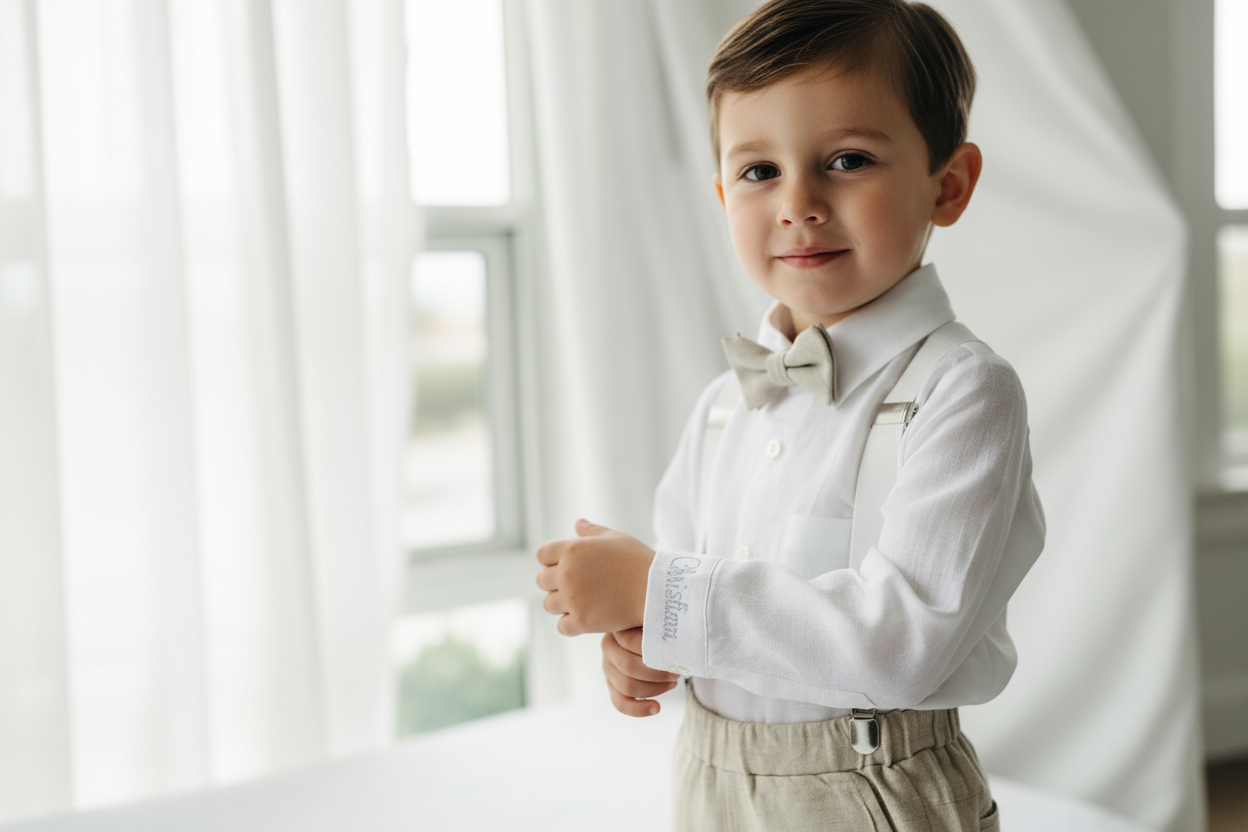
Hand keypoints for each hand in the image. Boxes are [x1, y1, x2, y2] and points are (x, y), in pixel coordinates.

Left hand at [535, 519, 654, 635]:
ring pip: (549, 605)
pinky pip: (562, 626)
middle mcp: (567, 573)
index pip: (542, 555)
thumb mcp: (616, 538)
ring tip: (581, 603)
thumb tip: (577, 523)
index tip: (565, 567)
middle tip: (574, 587)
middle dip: (554, 583)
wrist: (658, 590)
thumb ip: (592, 531)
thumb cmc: (639, 561)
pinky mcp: (582, 621)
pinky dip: (571, 624)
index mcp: (572, 549)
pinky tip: (586, 618)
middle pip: (541, 581)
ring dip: (561, 605)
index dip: (551, 561)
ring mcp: (573, 598)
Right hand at [602, 627, 679, 716]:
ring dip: (655, 688)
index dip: (655, 650)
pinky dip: (638, 709)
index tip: (677, 653)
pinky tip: (656, 708)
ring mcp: (608, 666)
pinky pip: (620, 703)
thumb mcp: (660, 621)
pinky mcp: (612, 684)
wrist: (658, 636)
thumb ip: (662, 626)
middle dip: (658, 673)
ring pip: (627, 686)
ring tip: (673, 683)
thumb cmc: (661, 627)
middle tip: (678, 671)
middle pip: (628, 666)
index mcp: (618, 626)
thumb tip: (677, 640)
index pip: (631, 641)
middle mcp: (608, 646)